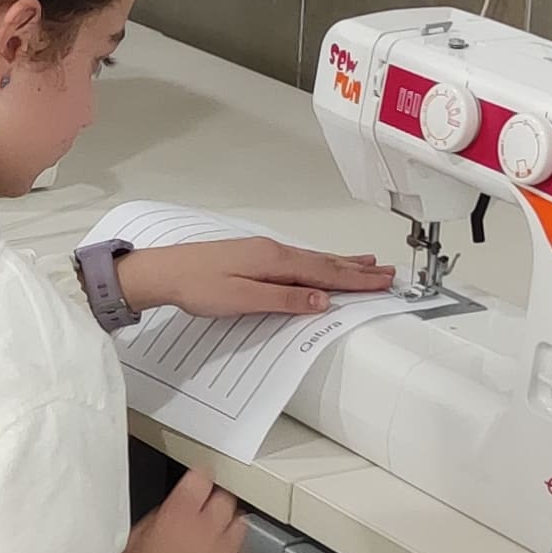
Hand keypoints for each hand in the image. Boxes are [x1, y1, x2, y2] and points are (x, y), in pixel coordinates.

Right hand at [119, 468, 244, 552]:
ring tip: (214, 538)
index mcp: (179, 514)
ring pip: (239, 524)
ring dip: (227, 527)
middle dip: (215, 502)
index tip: (198, 480)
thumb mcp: (133, 543)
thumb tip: (167, 515)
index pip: (201, 479)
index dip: (199, 478)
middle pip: (225, 499)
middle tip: (205, 512)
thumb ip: (157, 522)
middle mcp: (208, 529)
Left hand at [120, 237, 395, 320]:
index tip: (382, 283)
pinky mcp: (255, 257)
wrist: (164, 272)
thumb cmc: (197, 286)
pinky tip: (321, 264)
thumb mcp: (242, 299)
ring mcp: (265, 252)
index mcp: (275, 261)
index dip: (356, 280)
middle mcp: (274, 251)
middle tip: (387, 273)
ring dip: (342, 263)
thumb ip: (284, 300)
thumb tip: (321, 300)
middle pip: (324, 262)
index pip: (325, 272)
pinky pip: (299, 260)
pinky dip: (319, 263)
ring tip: (367, 264)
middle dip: (357, 269)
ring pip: (313, 259)